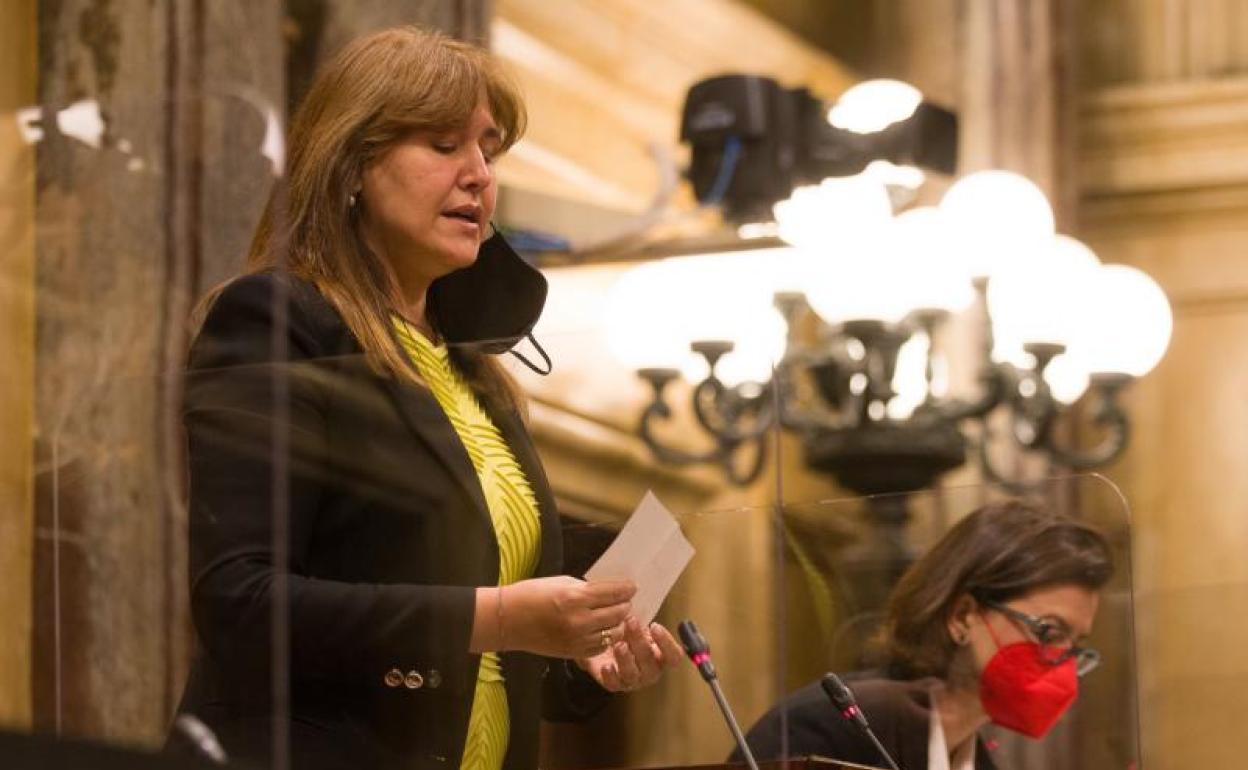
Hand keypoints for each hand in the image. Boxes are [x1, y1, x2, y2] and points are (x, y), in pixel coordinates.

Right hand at [502, 576, 634, 658]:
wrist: (509, 620)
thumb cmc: (532, 594)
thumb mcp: (562, 582)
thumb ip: (587, 588)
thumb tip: (608, 591)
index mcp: (575, 597)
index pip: (613, 593)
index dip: (626, 589)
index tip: (632, 587)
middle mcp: (579, 620)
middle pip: (618, 613)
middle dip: (625, 605)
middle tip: (625, 601)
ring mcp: (577, 639)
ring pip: (614, 632)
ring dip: (618, 623)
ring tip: (617, 615)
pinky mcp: (573, 652)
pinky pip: (601, 646)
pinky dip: (607, 637)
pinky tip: (604, 629)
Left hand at [577, 618, 682, 692]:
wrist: (602, 642)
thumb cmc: (625, 631)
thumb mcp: (636, 622)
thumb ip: (642, 617)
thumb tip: (639, 596)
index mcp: (661, 655)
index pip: (674, 656)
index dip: (667, 643)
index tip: (655, 626)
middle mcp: (650, 670)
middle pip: (651, 663)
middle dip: (640, 642)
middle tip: (631, 623)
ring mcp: (634, 680)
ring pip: (633, 674)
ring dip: (626, 659)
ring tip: (619, 644)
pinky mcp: (615, 684)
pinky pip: (615, 685)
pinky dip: (611, 676)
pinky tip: (606, 666)